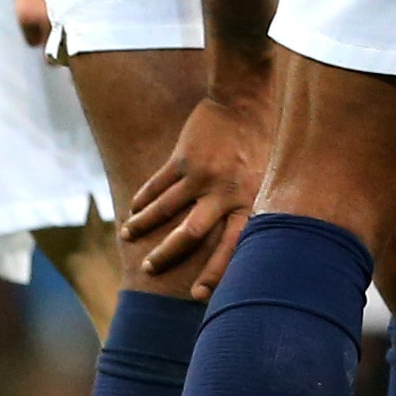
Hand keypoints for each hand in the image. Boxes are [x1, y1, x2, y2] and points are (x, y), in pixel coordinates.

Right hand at [128, 96, 269, 296]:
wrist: (244, 101)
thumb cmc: (260, 144)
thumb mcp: (267, 179)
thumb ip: (251, 208)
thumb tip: (243, 244)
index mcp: (248, 201)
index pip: (233, 246)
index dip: (215, 273)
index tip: (199, 295)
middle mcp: (224, 192)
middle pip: (190, 234)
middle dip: (167, 255)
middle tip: (149, 269)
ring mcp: (201, 175)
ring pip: (165, 210)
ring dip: (144, 225)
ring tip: (129, 236)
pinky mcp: (183, 158)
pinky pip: (157, 185)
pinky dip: (142, 199)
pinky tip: (134, 209)